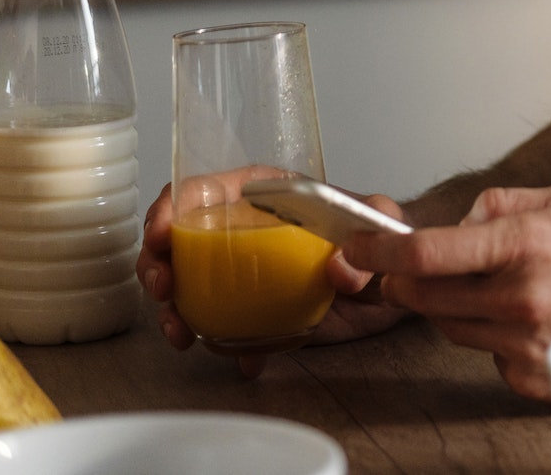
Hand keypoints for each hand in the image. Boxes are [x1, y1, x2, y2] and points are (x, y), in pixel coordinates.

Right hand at [137, 180, 412, 377]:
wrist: (394, 272)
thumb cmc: (375, 230)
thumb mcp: (379, 218)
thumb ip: (369, 229)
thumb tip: (342, 268)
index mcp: (261, 195)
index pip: (201, 189)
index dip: (170, 206)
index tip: (160, 233)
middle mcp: (241, 230)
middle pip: (176, 240)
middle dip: (156, 265)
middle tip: (164, 289)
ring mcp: (241, 272)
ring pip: (185, 286)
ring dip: (173, 311)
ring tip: (182, 332)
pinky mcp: (252, 309)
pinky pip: (222, 327)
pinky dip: (225, 346)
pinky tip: (244, 361)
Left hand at [344, 183, 550, 398]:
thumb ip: (504, 202)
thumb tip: (460, 220)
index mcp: (525, 244)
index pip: (428, 253)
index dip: (380, 252)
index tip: (357, 248)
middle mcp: (519, 296)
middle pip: (423, 298)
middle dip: (406, 282)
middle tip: (412, 271)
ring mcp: (522, 340)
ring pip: (448, 327)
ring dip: (451, 308)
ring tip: (492, 288)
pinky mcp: (528, 373)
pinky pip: (482, 353)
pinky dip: (489, 336)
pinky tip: (522, 319)